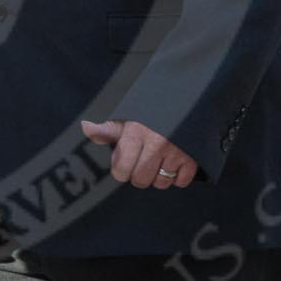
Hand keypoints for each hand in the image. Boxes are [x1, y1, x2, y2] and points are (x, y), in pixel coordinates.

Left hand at [81, 119, 197, 188]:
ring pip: (161, 183)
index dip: (121, 169)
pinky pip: (181, 182)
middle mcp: (156, 143)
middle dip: (139, 174)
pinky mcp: (194, 158)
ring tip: (159, 160)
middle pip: (141, 180)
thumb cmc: (152, 111)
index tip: (125, 160)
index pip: (121, 171)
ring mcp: (177, 151)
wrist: (186, 97)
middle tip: (142, 161)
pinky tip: (174, 162)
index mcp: (136, 132)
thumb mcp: (127, 116)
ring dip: (159, 176)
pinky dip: (178, 176)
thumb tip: (86, 128)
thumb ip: (107, 128)